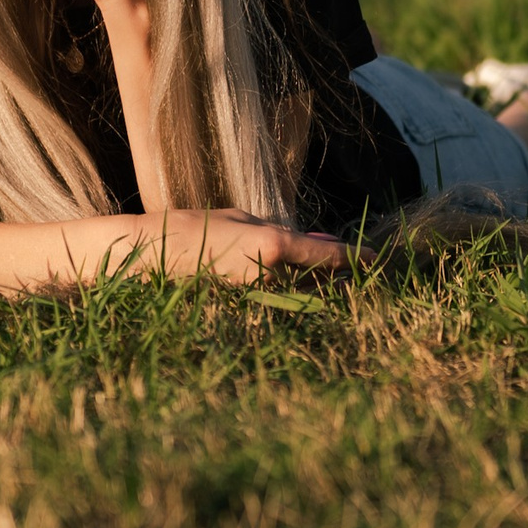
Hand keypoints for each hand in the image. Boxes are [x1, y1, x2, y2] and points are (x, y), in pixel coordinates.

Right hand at [133, 209, 359, 284]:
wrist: (152, 257)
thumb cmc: (194, 228)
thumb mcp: (242, 218)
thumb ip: (278, 230)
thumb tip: (309, 242)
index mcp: (276, 246)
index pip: (331, 256)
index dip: (357, 258)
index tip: (375, 260)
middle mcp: (274, 276)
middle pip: (323, 281)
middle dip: (339, 278)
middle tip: (354, 274)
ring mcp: (259, 296)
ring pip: (302, 294)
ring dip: (314, 288)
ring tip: (324, 282)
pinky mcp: (245, 309)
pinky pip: (277, 302)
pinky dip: (287, 295)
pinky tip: (285, 288)